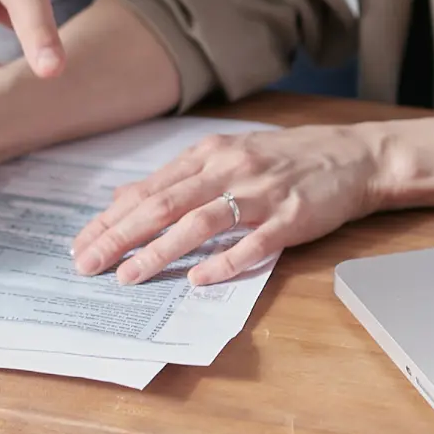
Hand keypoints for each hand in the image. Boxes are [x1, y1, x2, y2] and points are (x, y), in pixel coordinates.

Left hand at [70, 125, 387, 286]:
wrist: (353, 156)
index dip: (111, 219)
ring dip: (160, 251)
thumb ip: (177, 178)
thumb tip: (124, 198)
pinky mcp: (290, 217)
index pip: (149, 190)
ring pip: (199, 222)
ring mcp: (260, 193)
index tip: (81, 243)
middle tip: (87, 264)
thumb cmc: (285, 159)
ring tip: (129, 276)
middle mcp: (229, 169)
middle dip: (120, 236)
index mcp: (209, 155)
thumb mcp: (226, 156)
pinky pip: (253, 242)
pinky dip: (224, 261)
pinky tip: (199, 279)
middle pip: (164, 205)